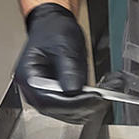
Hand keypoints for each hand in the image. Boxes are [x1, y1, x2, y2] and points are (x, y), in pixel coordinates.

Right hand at [15, 3, 106, 123]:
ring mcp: (47, 95)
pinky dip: (91, 103)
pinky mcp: (60, 97)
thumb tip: (73, 92)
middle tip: (107, 96)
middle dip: (85, 106)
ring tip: (109, 91)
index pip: (48, 101)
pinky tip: (104, 93)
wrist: (54, 26)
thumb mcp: (63, 47)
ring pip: (69, 113)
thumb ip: (68, 70)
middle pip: (59, 111)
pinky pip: (75, 108)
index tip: (95, 98)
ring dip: (92, 106)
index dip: (73, 103)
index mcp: (28, 77)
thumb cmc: (54, 31)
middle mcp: (34, 91)